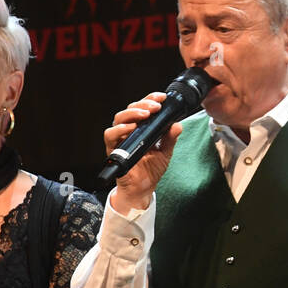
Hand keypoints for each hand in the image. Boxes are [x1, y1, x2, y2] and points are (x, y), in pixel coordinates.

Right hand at [105, 93, 183, 213]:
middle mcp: (128, 130)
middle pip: (130, 109)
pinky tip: (130, 128)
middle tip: (156, 106)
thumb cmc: (151, 170)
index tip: (162, 97)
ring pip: (119, 118)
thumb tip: (177, 124)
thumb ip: (170, 138)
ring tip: (145, 114)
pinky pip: (110, 135)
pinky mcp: (112, 149)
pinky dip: (119, 130)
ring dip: (132, 113)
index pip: (143, 107)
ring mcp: (120, 139)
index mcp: (141, 128)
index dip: (150, 99)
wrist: (142, 189)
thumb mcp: (165, 152)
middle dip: (143, 104)